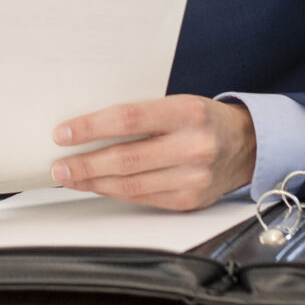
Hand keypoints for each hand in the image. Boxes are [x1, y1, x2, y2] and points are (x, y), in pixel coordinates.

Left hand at [50, 96, 256, 210]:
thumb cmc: (202, 119)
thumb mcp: (177, 103)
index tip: (63, 133)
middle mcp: (193, 146)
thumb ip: (141, 115)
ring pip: (131, 185)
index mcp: (187, 112)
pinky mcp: (190, 201)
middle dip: (85, 164)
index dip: (91, 128)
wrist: (246, 146)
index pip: (128, 119)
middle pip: (126, 159)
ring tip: (70, 178)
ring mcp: (193, 178)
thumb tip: (88, 127)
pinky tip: (97, 186)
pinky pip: (142, 199)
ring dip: (94, 183)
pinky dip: (114, 193)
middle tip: (58, 167)